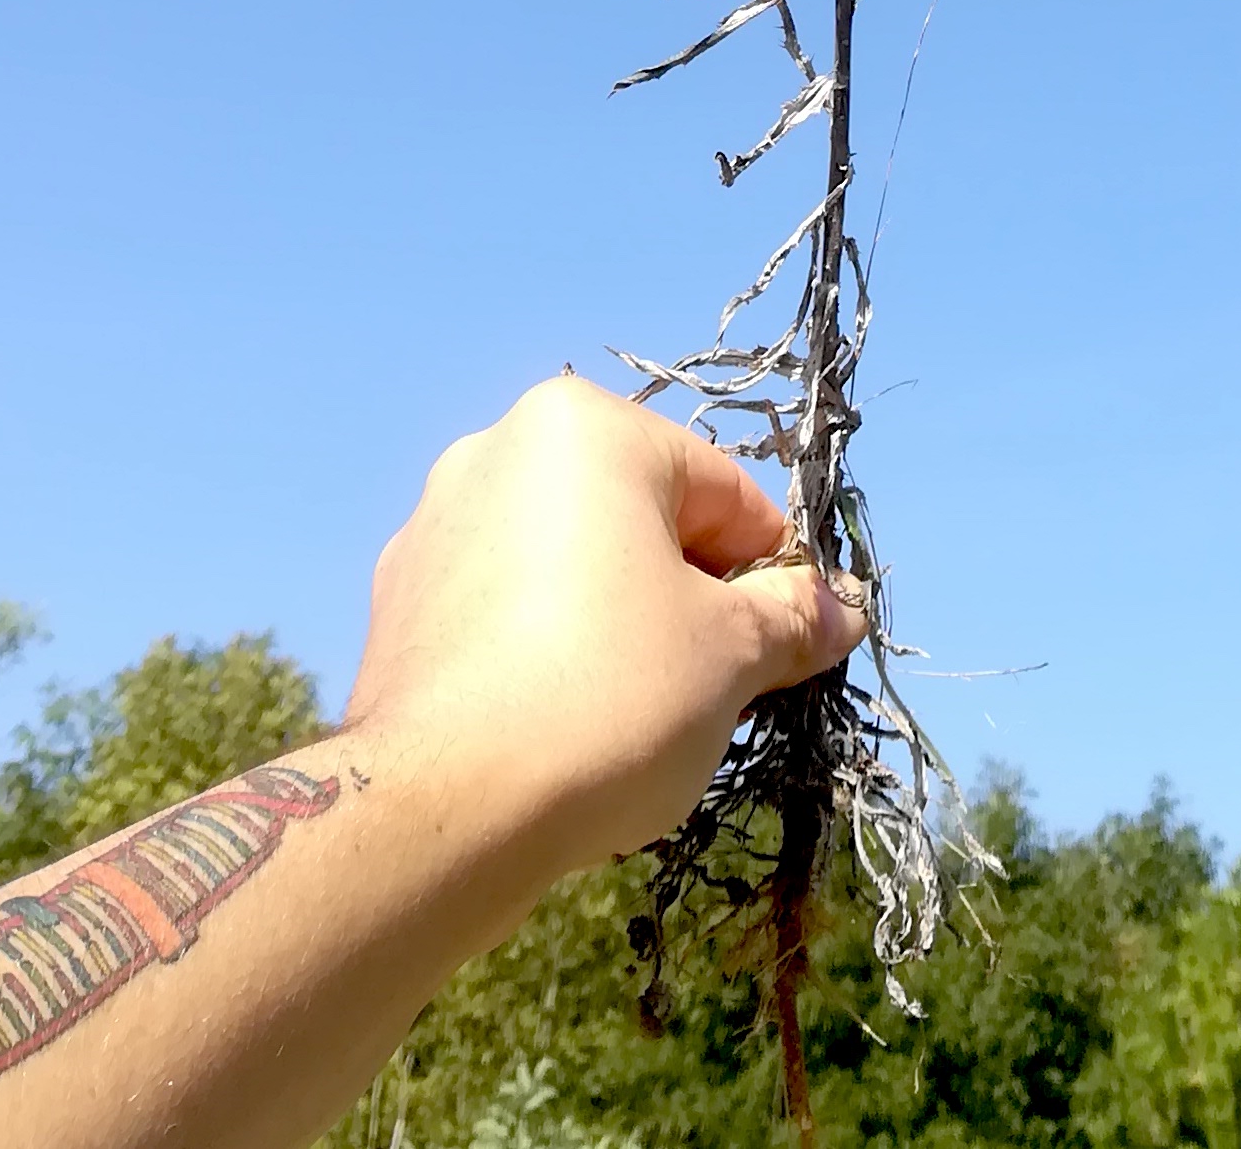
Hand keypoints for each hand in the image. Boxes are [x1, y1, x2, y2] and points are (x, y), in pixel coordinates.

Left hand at [341, 377, 864, 893]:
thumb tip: (843, 607)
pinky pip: (504, 618)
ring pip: (568, 571)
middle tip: (708, 691)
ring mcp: (433, 530)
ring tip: (630, 722)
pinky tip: (559, 732)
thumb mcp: (731, 656)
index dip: (768, 574)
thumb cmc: (608, 699)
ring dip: (614, 629)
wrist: (444, 811)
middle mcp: (496, 452)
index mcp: (581, 429)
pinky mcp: (397, 609)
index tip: (780, 650)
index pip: (721, 492)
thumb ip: (791, 618)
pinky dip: (543, 657)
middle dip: (685, 600)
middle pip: (638, 523)